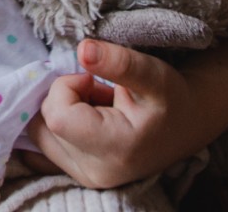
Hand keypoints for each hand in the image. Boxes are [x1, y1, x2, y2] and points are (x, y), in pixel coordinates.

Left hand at [26, 39, 214, 188]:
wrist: (186, 125)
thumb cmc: (171, 97)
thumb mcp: (153, 73)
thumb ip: (119, 62)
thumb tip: (83, 49)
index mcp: (115, 150)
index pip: (57, 116)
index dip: (66, 88)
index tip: (92, 79)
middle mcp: (96, 173)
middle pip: (44, 124)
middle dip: (64, 98)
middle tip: (97, 91)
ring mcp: (86, 178)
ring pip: (41, 133)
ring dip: (62, 110)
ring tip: (96, 105)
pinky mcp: (80, 175)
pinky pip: (46, 144)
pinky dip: (60, 125)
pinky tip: (87, 118)